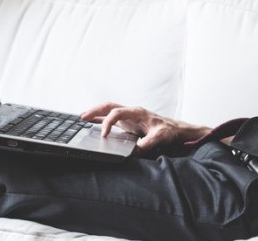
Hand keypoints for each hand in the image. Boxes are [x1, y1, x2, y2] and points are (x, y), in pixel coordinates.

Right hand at [80, 102, 208, 152]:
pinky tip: (94, 123)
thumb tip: (134, 151)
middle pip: (109, 106)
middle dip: (95, 110)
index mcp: (137, 112)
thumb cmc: (169, 130)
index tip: (104, 135)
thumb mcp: (160, 137)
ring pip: (109, 110)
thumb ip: (147, 143)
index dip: (108, 123)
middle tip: (82, 116)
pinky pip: (112, 117)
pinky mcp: (129, 123)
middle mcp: (131, 112)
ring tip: (82, 118)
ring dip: (96, 113)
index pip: (117, 113)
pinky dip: (101, 119)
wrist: (175, 129)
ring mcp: (129, 117)